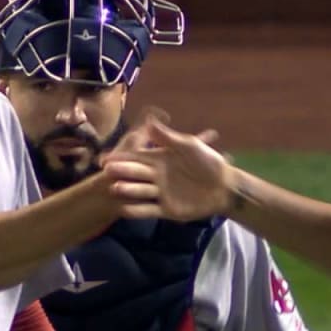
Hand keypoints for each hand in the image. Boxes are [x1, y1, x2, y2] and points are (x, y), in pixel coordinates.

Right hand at [103, 120, 233, 221]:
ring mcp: (161, 194)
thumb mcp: (188, 146)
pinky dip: (136, 211)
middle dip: (121, 172)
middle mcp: (157, 177)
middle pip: (135, 174)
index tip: (105, 159)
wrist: (225, 188)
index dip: (121, 158)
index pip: (136, 158)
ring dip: (128, 189)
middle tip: (106, 171)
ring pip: (139, 191)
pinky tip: (125, 209)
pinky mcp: (167, 210)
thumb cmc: (207, 163)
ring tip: (116, 189)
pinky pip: (148, 211)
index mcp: (160, 160)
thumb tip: (149, 120)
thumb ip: (167, 137)